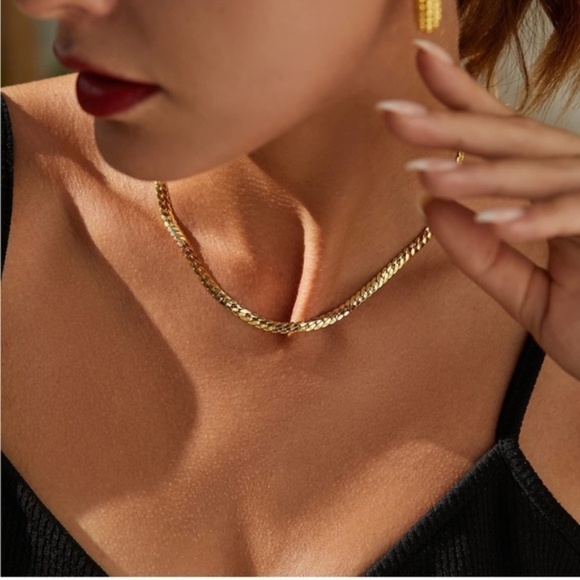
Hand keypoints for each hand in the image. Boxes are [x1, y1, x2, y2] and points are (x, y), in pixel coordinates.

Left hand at [376, 39, 579, 379]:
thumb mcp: (527, 293)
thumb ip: (481, 255)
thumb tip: (429, 209)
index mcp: (556, 188)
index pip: (504, 136)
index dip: (463, 99)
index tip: (420, 62)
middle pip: (513, 143)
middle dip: (452, 128)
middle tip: (392, 115)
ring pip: (540, 176)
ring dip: (481, 177)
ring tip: (424, 174)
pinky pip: (578, 220)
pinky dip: (538, 220)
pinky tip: (493, 221)